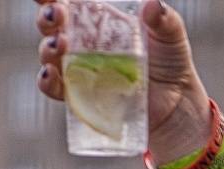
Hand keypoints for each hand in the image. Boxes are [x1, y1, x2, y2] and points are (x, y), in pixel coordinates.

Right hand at [36, 0, 213, 159]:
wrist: (176, 104)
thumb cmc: (170, 62)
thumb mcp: (171, 36)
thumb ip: (164, 20)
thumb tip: (153, 5)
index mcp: (98, 18)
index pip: (67, 1)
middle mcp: (81, 40)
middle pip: (51, 23)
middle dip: (47, 16)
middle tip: (58, 15)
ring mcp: (78, 67)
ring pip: (49, 53)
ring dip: (47, 47)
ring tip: (60, 45)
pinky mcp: (80, 94)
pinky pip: (55, 87)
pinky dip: (46, 80)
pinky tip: (51, 74)